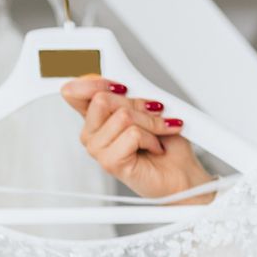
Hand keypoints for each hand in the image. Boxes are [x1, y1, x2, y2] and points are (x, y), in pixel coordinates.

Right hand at [59, 76, 215, 202]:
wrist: (182, 175)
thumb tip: (122, 82)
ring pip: (122, 116)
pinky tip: (154, 148)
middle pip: (102, 99)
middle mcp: (92, 132)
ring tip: (157, 135)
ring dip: (150, 123)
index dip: (93, 81)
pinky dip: (152, 138)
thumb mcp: (149, 108)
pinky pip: (132, 134)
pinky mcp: (109, 162)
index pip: (74, 91)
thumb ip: (130, 93)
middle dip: (137, 104)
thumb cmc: (168, 144)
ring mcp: (97, 149)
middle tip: (153, 115)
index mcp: (96, 116)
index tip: (122, 86)